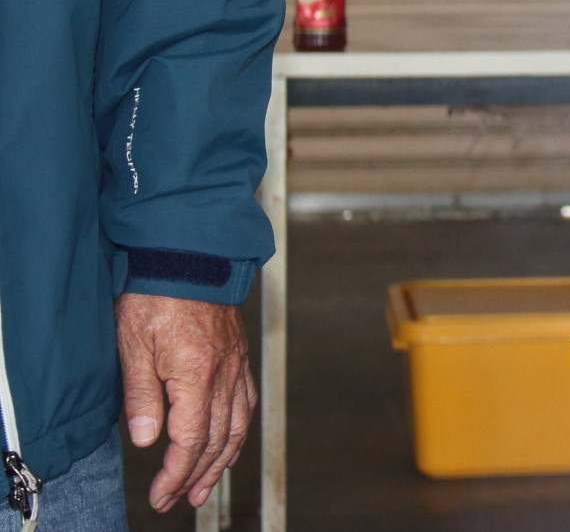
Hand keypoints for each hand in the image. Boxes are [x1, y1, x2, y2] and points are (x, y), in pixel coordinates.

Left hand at [115, 294, 254, 512]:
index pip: (190, 439)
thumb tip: (146, 439)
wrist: (188, 257)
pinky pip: (246, 402)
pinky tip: (229, 442)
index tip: (162, 495)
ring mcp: (236, 364)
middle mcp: (224, 374)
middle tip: (179, 500)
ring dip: (223, 461)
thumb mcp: (134, 346)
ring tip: (207, 486)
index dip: (176, 473)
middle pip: (216, 439)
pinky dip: (238, 430)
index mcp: (197, 375)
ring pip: (238, 425)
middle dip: (197, 476)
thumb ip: (142, 396)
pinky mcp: (239, 356)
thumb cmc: (157, 296)